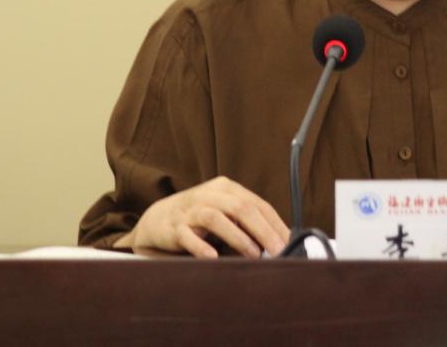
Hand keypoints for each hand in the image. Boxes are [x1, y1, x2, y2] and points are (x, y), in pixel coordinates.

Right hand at [121, 176, 289, 258]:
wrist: (158, 219)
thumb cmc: (199, 218)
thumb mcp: (224, 212)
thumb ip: (246, 223)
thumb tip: (275, 244)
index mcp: (226, 188)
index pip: (256, 203)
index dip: (274, 223)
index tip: (288, 242)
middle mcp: (209, 195)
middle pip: (241, 208)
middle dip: (263, 230)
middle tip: (277, 251)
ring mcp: (190, 210)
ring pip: (216, 218)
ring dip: (238, 237)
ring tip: (254, 254)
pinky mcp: (174, 228)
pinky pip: (188, 236)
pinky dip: (201, 247)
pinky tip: (213, 257)